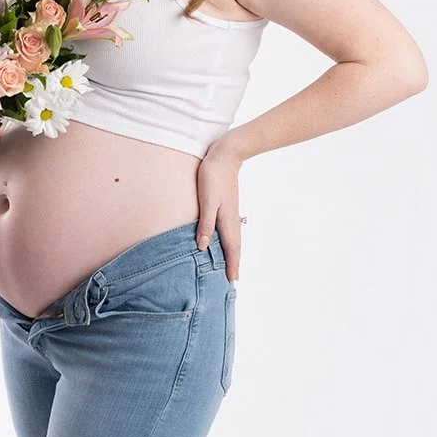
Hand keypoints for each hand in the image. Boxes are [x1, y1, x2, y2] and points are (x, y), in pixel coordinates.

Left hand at [195, 136, 245, 279]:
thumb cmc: (213, 176)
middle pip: (234, 246)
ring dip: (232, 253)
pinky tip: (223, 241)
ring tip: (230, 264)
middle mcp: (231, 219)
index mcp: (227, 220)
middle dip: (234, 263)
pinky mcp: (227, 207)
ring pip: (232, 238)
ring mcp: (230, 213)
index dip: (232, 265)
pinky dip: (228, 241)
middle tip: (233, 279)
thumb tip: (202, 247)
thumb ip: (205, 224)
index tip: (232, 281)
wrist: (225, 155)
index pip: (231, 249)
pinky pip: (229, 230)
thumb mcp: (207, 200)